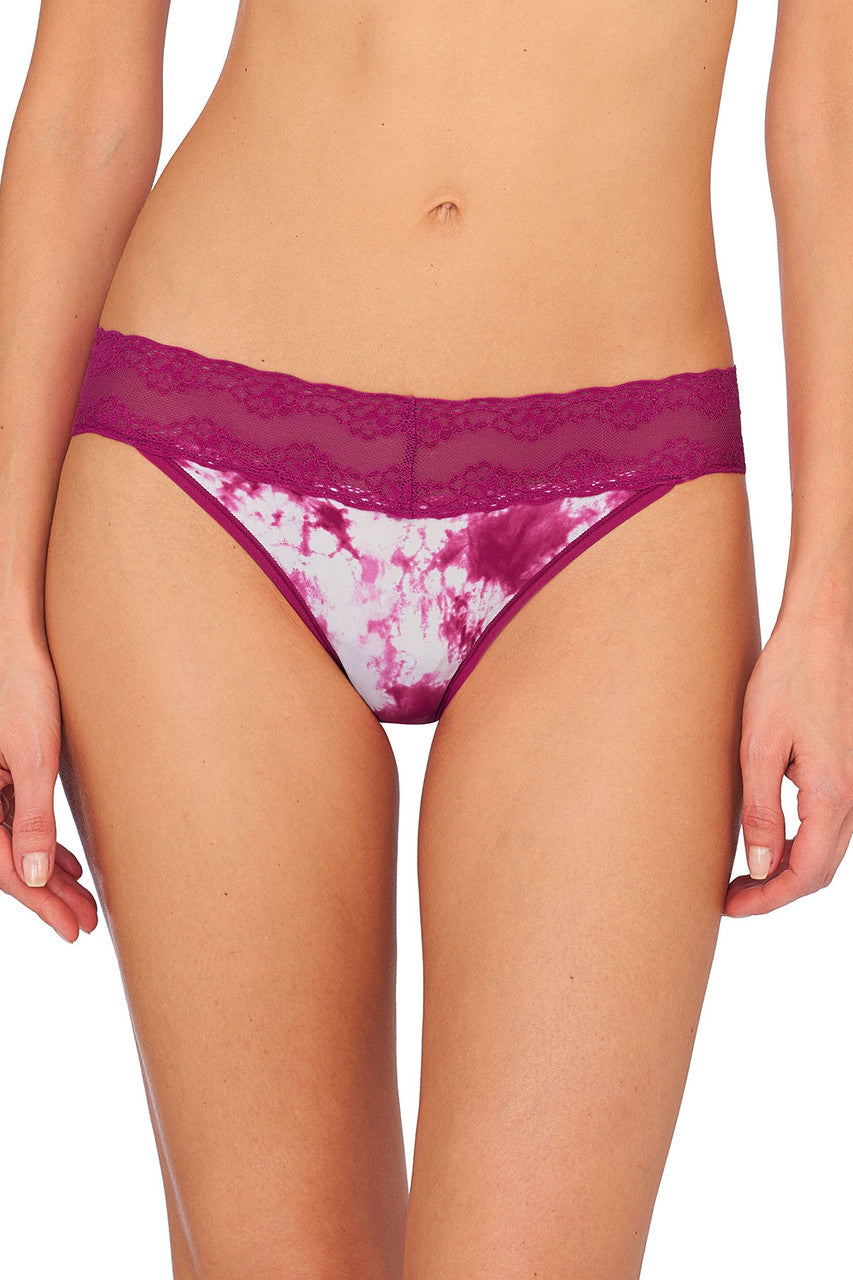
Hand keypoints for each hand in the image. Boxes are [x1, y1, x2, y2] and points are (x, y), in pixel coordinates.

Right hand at [0, 641, 97, 941]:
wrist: (17, 640)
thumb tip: (36, 876)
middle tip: (87, 923)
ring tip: (85, 899)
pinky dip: (44, 843)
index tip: (74, 930)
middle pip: (10, 860)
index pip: (5, 867)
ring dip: (50, 872)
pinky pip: (18, 820)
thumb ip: (33, 817)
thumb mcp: (35, 756)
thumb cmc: (23, 689)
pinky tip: (69, 863)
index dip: (41, 904)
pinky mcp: (0, 771)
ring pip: (16, 843)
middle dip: (50, 896)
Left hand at [725, 607, 852, 915]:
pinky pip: (828, 823)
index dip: (767, 899)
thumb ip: (761, 812)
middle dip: (775, 892)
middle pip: (819, 869)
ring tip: (743, 875)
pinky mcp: (846, 768)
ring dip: (788, 869)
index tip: (730, 907)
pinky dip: (800, 843)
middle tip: (730, 898)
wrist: (825, 630)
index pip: (805, 874)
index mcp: (832, 796)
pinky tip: (769, 838)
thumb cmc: (789, 678)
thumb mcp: (760, 746)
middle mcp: (852, 796)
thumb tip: (760, 869)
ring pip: (827, 849)